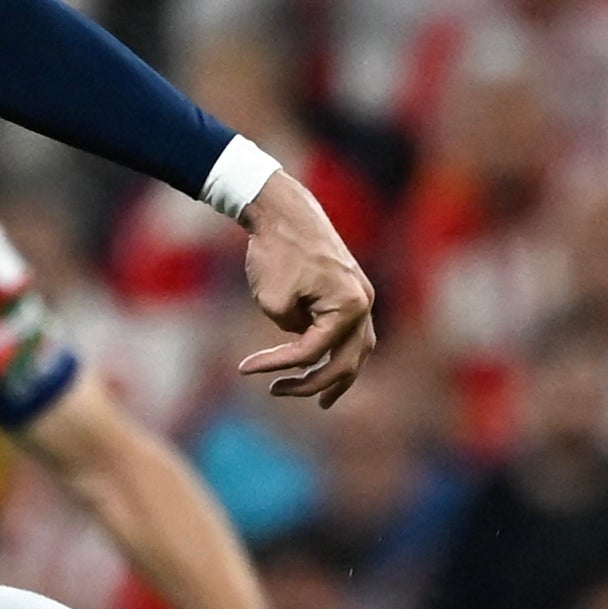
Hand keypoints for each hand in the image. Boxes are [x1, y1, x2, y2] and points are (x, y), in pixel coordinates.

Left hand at [233, 178, 379, 404]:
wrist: (284, 209)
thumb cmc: (277, 250)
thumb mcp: (272, 301)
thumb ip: (290, 332)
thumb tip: (301, 338)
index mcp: (348, 306)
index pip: (312, 351)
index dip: (277, 364)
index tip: (244, 368)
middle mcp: (363, 304)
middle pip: (346, 361)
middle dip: (313, 384)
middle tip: (277, 392)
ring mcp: (361, 296)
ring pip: (358, 350)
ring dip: (340, 375)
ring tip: (323, 399)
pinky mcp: (351, 290)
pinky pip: (352, 332)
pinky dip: (338, 350)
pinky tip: (324, 362)